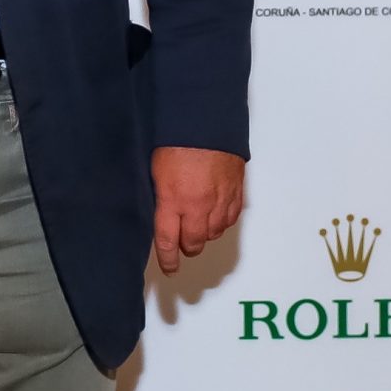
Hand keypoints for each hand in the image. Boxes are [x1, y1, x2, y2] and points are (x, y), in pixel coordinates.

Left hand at [151, 146, 244, 274]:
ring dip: (204, 233)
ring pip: (213, 234)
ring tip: (196, 223)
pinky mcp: (235, 195)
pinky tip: (213, 214)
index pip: (168, 240)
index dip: (168, 259)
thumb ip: (159, 196)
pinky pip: (229, 221)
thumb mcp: (155, 169)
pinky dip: (220, 222)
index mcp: (172, 199)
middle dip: (186, 246)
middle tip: (181, 241)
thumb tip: (160, 215)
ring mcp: (219, 202)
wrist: (207, 122)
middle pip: (194, 243)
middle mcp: (197, 206)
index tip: (169, 268)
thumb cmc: (176, 140)